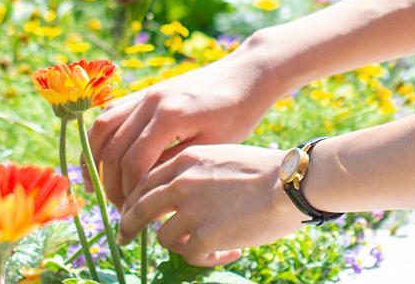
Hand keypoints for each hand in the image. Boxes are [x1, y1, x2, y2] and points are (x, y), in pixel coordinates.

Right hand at [88, 45, 280, 209]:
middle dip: (111, 184)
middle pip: (113, 148)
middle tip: (121, 209)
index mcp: (169, 116)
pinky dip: (102, 137)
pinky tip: (104, 158)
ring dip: (95, 158)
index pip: (134, 163)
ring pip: (103, 127)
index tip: (135, 215)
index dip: (130, 194)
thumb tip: (145, 191)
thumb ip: (175, 165)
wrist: (246, 74)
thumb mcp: (211, 146)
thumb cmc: (238, 112)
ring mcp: (146, 92)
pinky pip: (112, 113)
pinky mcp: (146, 91)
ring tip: (98, 187)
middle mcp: (150, 100)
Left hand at [116, 143, 307, 266]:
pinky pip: (191, 256)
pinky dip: (208, 259)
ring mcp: (191, 210)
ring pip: (163, 237)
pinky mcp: (204, 236)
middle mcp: (182, 183)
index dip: (135, 198)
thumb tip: (178, 197)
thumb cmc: (266, 170)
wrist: (290, 184)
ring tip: (208, 247)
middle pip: (139, 208)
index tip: (132, 211)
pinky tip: (231, 252)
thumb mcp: (222, 156)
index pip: (145, 180)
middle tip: (125, 238)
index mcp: (186, 160)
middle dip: (129, 226)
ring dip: (181, 245)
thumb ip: (196, 172)